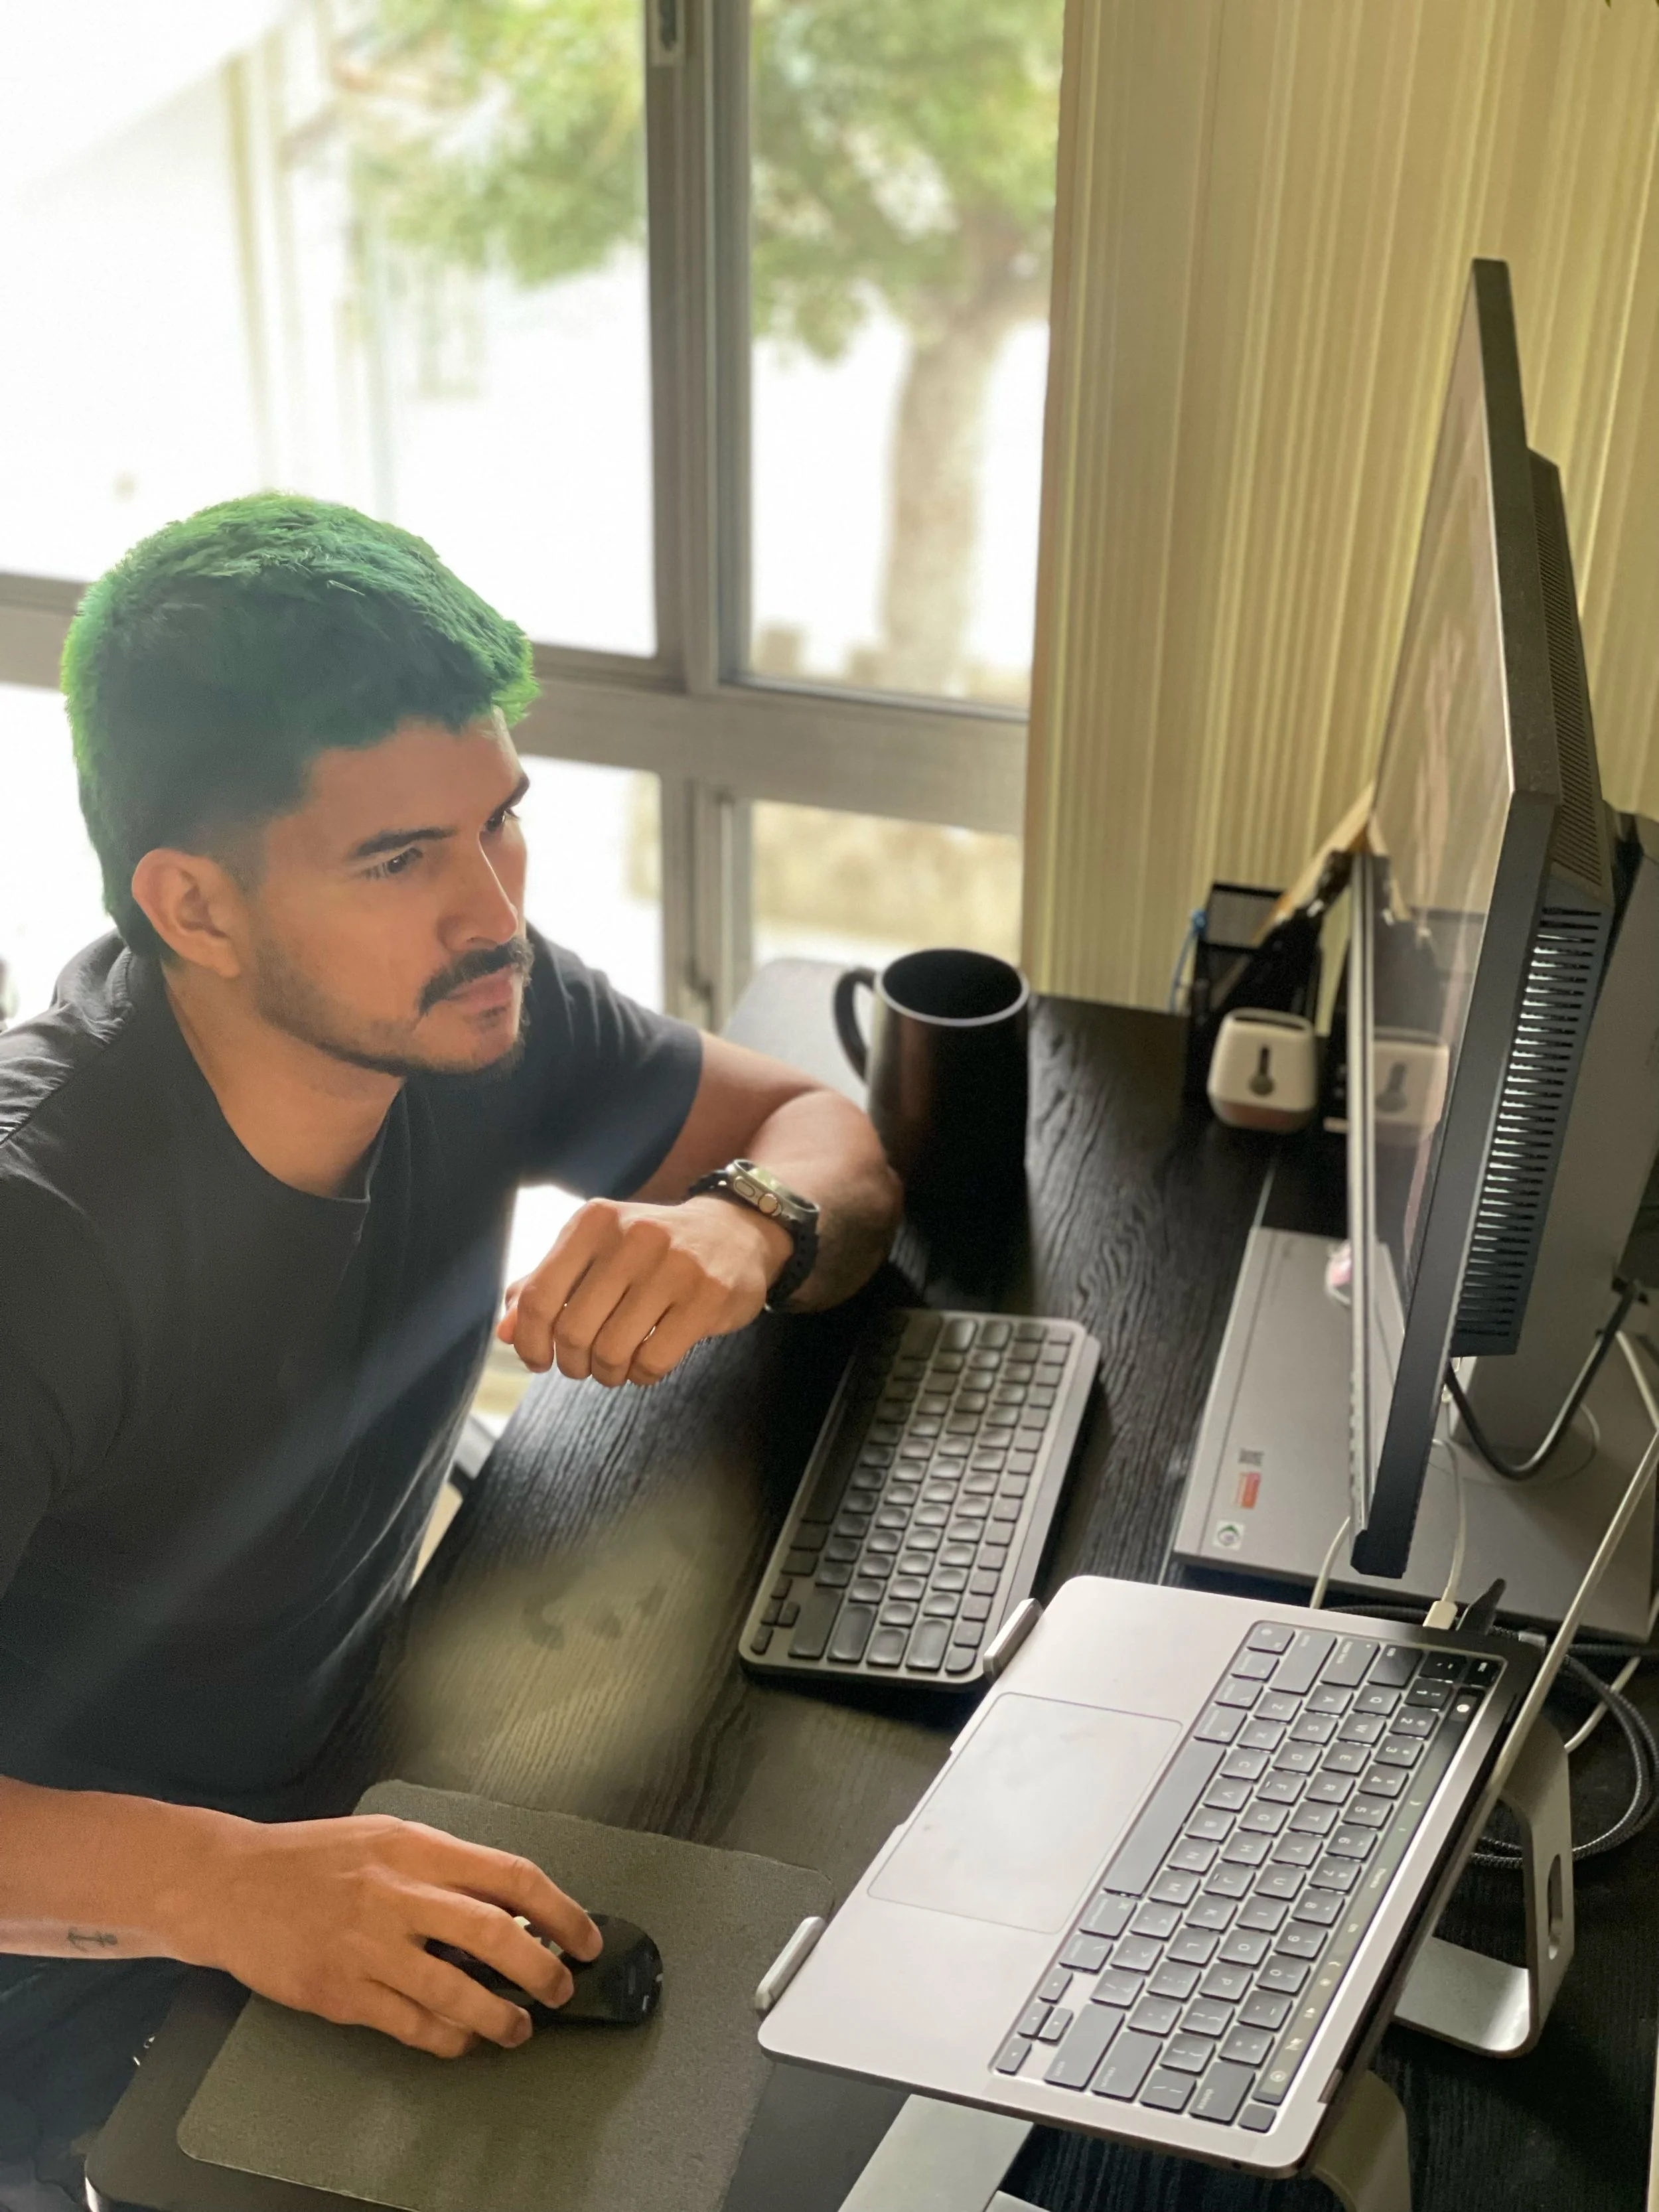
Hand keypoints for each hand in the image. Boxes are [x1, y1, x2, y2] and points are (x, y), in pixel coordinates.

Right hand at [190, 1814, 600, 2057]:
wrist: (230, 1884)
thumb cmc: (313, 1858)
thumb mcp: (386, 1837)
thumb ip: (442, 1867)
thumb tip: (509, 1904)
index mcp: (417, 1847)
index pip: (511, 1875)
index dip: (560, 1909)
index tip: (586, 1937)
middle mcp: (398, 1893)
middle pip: (495, 1933)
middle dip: (543, 1968)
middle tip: (562, 1989)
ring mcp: (369, 1946)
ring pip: (456, 1990)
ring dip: (500, 2016)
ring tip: (519, 2028)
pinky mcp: (341, 1992)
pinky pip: (410, 2024)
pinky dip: (447, 2038)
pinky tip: (463, 2040)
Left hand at [496, 1195, 790, 1386]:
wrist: (736, 1232)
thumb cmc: (651, 1251)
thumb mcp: (595, 1251)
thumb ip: (545, 1286)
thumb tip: (505, 1332)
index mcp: (594, 1221)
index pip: (540, 1297)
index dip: (530, 1341)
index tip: (538, 1360)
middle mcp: (632, 1235)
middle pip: (573, 1331)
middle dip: (573, 1363)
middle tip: (585, 1366)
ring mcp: (674, 1264)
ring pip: (612, 1351)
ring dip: (608, 1373)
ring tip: (616, 1366)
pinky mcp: (708, 1296)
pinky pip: (654, 1361)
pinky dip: (642, 1375)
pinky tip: (648, 1361)